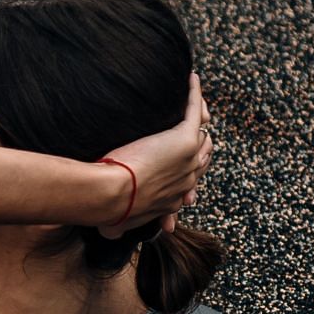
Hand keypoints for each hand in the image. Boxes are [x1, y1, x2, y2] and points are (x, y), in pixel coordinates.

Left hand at [95, 74, 211, 237]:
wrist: (113, 195)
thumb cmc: (111, 209)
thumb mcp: (118, 222)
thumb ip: (117, 227)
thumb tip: (109, 235)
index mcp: (174, 198)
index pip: (190, 182)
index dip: (190, 172)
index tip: (184, 165)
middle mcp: (188, 178)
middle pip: (204, 154)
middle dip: (200, 142)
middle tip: (194, 126)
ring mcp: (189, 156)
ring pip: (203, 132)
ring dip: (198, 116)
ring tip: (192, 102)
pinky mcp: (184, 137)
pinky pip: (194, 109)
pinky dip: (194, 93)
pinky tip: (190, 78)